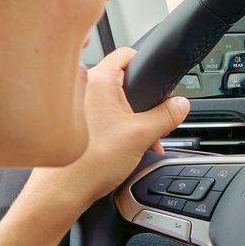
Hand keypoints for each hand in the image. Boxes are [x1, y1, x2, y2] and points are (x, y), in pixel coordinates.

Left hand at [40, 48, 186, 211]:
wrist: (63, 191)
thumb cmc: (90, 163)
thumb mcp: (141, 135)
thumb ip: (167, 115)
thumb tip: (181, 105)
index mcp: (98, 80)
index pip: (126, 54)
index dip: (147, 65)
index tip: (159, 83)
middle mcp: (83, 86)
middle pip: (122, 80)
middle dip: (143, 101)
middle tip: (154, 121)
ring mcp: (76, 104)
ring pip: (113, 100)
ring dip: (131, 117)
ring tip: (142, 140)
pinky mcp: (74, 123)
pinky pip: (101, 114)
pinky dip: (116, 125)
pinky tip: (127, 146)